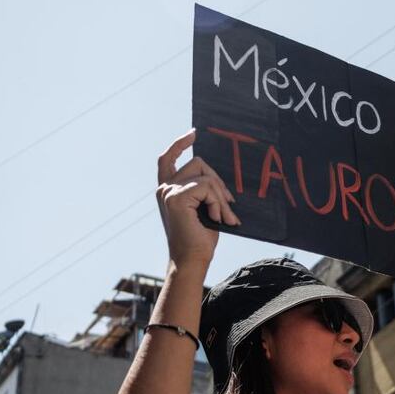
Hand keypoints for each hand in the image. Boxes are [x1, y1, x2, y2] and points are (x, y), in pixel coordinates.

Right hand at [156, 130, 239, 269]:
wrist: (192, 259)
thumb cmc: (200, 238)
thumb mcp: (204, 208)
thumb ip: (204, 190)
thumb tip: (217, 179)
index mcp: (168, 190)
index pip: (168, 158)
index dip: (179, 144)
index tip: (193, 133)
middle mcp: (164, 188)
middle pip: (199, 164)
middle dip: (219, 182)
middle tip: (230, 205)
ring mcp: (169, 191)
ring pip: (206, 176)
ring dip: (221, 198)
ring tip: (224, 218)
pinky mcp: (177, 197)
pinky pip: (207, 187)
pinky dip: (218, 203)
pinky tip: (217, 219)